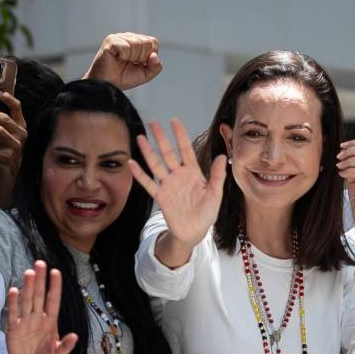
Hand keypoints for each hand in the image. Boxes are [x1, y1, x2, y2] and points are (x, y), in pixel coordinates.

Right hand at [4, 261, 78, 353]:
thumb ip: (66, 346)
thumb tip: (75, 336)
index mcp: (51, 321)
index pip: (53, 300)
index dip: (55, 286)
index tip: (56, 272)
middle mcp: (38, 317)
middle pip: (39, 295)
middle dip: (40, 280)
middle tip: (41, 263)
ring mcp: (25, 321)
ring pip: (27, 300)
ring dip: (28, 287)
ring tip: (30, 272)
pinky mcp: (13, 329)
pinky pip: (13, 313)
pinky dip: (13, 302)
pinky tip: (14, 290)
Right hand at [84, 32, 162, 89]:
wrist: (107, 85)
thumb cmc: (123, 78)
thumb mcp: (146, 74)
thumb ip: (155, 66)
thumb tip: (155, 56)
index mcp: (138, 41)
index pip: (153, 42)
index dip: (148, 56)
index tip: (138, 64)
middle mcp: (128, 37)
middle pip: (146, 43)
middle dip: (141, 58)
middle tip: (129, 63)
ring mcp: (119, 37)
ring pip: (137, 44)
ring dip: (131, 58)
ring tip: (121, 61)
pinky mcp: (111, 40)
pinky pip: (126, 47)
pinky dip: (123, 56)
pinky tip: (116, 58)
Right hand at [129, 119, 226, 267]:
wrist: (195, 232)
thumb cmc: (207, 213)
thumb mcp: (215, 194)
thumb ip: (217, 175)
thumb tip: (223, 156)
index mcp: (193, 173)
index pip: (186, 150)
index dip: (180, 135)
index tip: (174, 121)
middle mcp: (179, 175)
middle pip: (168, 153)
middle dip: (161, 138)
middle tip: (153, 123)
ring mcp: (168, 185)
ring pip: (156, 164)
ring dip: (148, 151)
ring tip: (140, 137)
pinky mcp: (160, 196)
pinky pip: (148, 183)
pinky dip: (140, 174)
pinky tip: (132, 163)